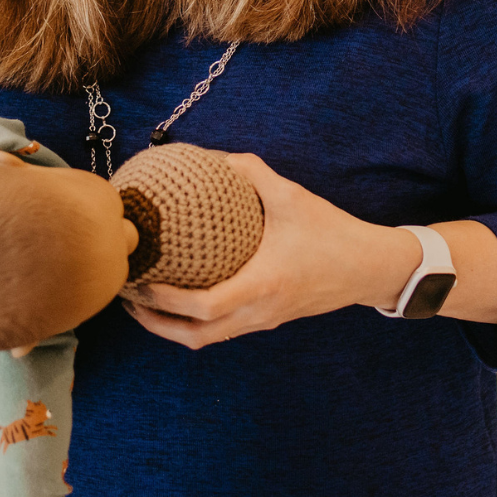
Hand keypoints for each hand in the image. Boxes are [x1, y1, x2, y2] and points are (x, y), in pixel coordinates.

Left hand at [123, 153, 422, 350]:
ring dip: (170, 327)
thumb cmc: (332, 233)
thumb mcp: (293, 196)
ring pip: (206, 339)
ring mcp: (263, 321)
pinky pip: (221, 330)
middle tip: (128, 296)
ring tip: (145, 300)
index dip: (164, 299)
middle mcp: (258, 312)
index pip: (202, 307)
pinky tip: (183, 295)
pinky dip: (194, 322)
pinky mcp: (268, 320)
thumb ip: (252, 173)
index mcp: (261, 285)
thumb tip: (214, 156)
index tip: (139, 279)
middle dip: (154, 322)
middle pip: (194, 337)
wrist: (369, 267)